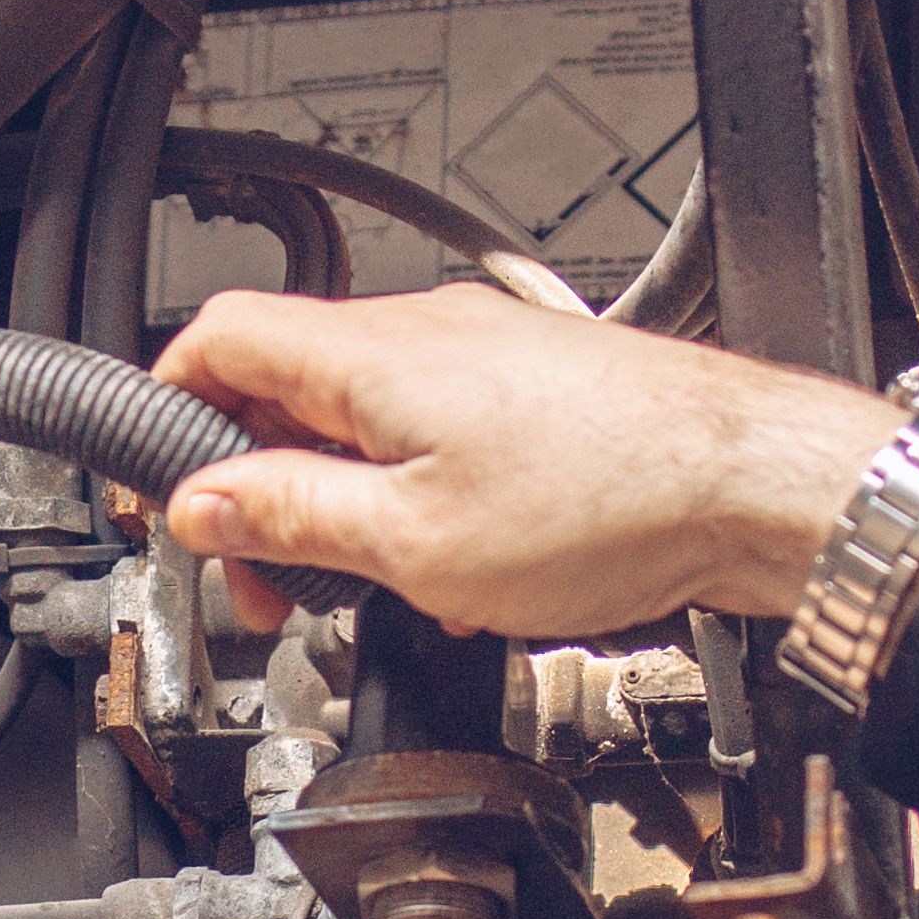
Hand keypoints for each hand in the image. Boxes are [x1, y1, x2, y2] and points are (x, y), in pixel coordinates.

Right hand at [151, 285, 899, 642]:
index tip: (164, 486)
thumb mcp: (413, 541)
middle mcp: (425, 334)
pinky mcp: (538, 393)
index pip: (218, 340)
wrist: (753, 487)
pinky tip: (462, 572)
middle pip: (290, 393)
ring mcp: (486, 358)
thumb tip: (205, 503)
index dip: (169, 411)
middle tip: (269, 577)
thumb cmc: (613, 499)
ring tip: (378, 583)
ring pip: (368, 424)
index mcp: (371, 354)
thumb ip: (292, 515)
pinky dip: (424, 503)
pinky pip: (441, 440)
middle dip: (264, 490)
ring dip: (351, 508)